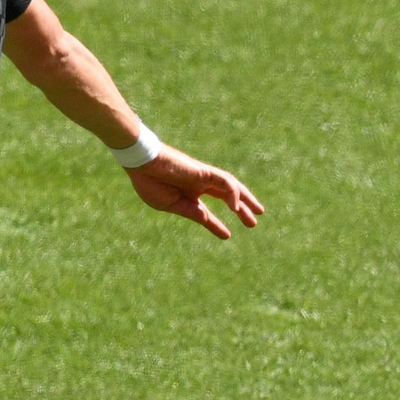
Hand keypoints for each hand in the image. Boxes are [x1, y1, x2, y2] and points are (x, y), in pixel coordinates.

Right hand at [124, 146, 263, 238]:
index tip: (227, 235)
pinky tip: (235, 208)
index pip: (206, 210)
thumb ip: (192, 212)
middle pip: (226, 196)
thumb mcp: (171, 205)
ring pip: (231, 188)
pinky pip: (225, 183)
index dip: (216, 224)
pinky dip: (233, 193)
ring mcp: (203, 177)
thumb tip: (208, 220)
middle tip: (253, 223)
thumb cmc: (149, 182)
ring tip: (257, 212)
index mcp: (186, 194)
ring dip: (246, 200)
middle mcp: (198, 185)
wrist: (141, 163)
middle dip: (241, 209)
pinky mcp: (205, 172)